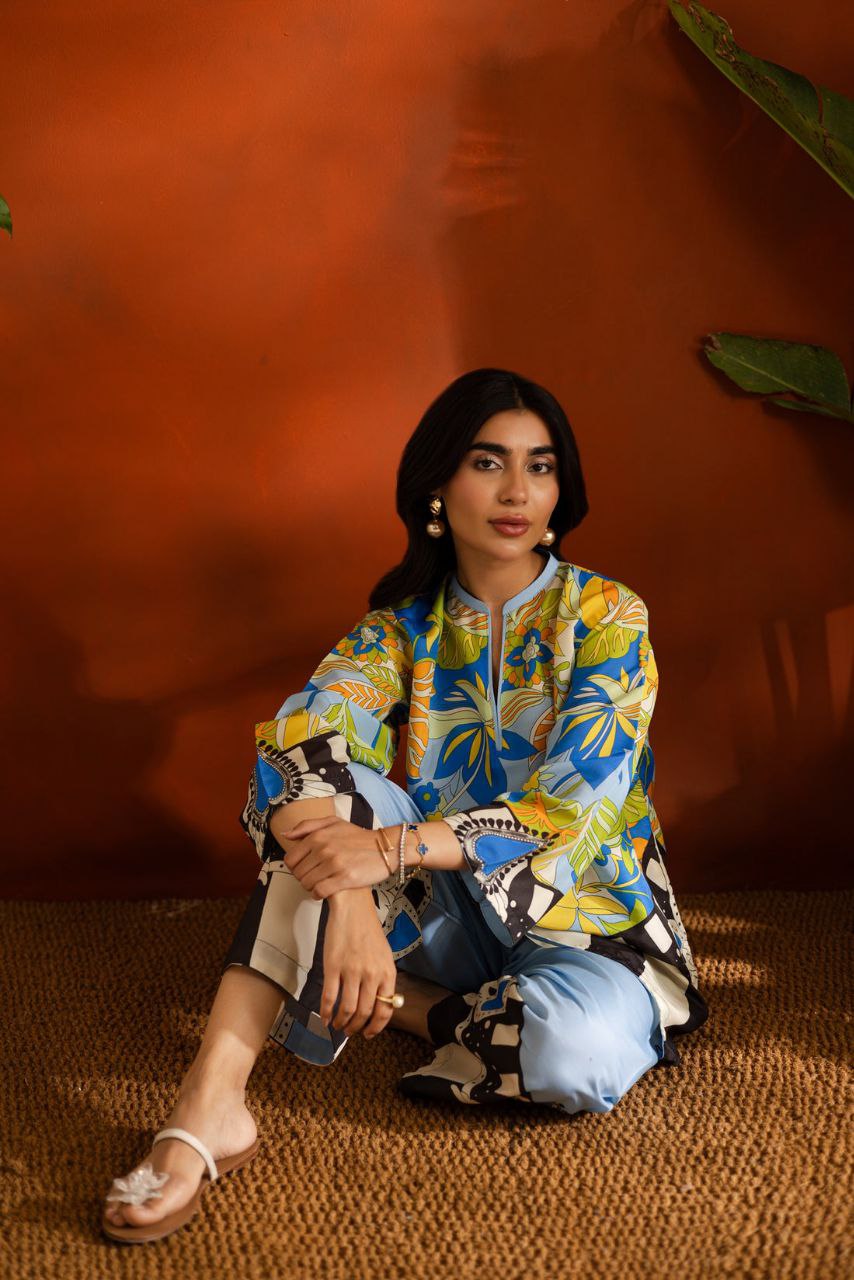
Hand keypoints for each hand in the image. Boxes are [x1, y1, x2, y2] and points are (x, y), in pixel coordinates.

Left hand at [279, 815, 393, 898]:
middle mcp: (324, 849)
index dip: (295, 867)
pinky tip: (325, 891)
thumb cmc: (358, 837)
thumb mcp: (334, 823)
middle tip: (315, 877)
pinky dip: (318, 895)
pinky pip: (319, 892)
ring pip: (307, 884)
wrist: (386, 848)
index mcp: (318, 836)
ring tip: (321, 883)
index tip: (305, 868)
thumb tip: (285, 835)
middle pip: (298, 873)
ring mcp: (334, 864)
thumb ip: (307, 826)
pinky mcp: (345, 878)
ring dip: (311, 887)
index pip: (291, 859)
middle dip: (303, 877)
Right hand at [321, 893, 398, 1038]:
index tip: (368, 1034)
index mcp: (387, 973)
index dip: (376, 1027)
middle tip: (349, 1031)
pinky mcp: (333, 967)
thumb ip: (383, 979)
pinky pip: (329, 997)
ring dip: (341, 1022)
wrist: (353, 909)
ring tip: (337, 1025)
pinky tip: (324, 1018)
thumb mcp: (384, 956)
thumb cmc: (368, 932)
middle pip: (364, 1013)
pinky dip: (325, 1012)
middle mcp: (371, 974)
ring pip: (347, 1009)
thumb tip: (379, 1005)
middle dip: (356, 1028)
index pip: (385, 1010)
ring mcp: (352, 971)